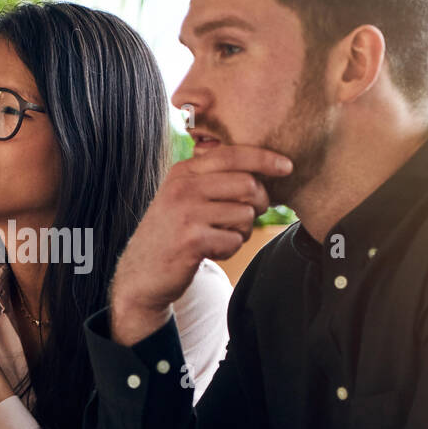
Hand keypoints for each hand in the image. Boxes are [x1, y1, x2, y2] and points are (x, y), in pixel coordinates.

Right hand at [108, 145, 291, 345]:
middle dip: (259, 203)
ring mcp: (186, 213)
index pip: (232, 154)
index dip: (265, 158)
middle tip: (247, 217)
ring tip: (222, 236)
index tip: (286, 166)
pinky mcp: (192, 240)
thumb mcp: (183, 198)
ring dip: (242, 231)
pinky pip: (235, 239)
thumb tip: (262, 173)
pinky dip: (230, 248)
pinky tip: (212, 251)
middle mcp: (183, 187)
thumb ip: (213, 180)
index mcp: (183, 171)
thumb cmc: (171, 235)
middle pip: (247, 184)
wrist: (141, 274)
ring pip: (245, 214)